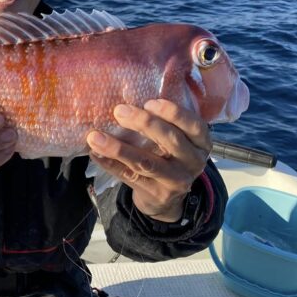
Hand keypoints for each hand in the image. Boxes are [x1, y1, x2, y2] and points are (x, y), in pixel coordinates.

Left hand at [86, 99, 211, 221]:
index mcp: (201, 143)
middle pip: (170, 141)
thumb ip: (164, 121)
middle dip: (144, 123)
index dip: (174, 113)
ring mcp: (176, 181)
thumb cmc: (168, 155)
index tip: (149, 102)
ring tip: (95, 137)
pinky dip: (111, 164)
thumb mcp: (176, 138)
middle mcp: (193, 162)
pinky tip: (96, 153)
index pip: (195, 126)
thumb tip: (128, 97)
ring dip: (119, 148)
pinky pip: (130, 177)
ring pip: (146, 162)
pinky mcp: (156, 194)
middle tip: (119, 111)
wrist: (167, 198)